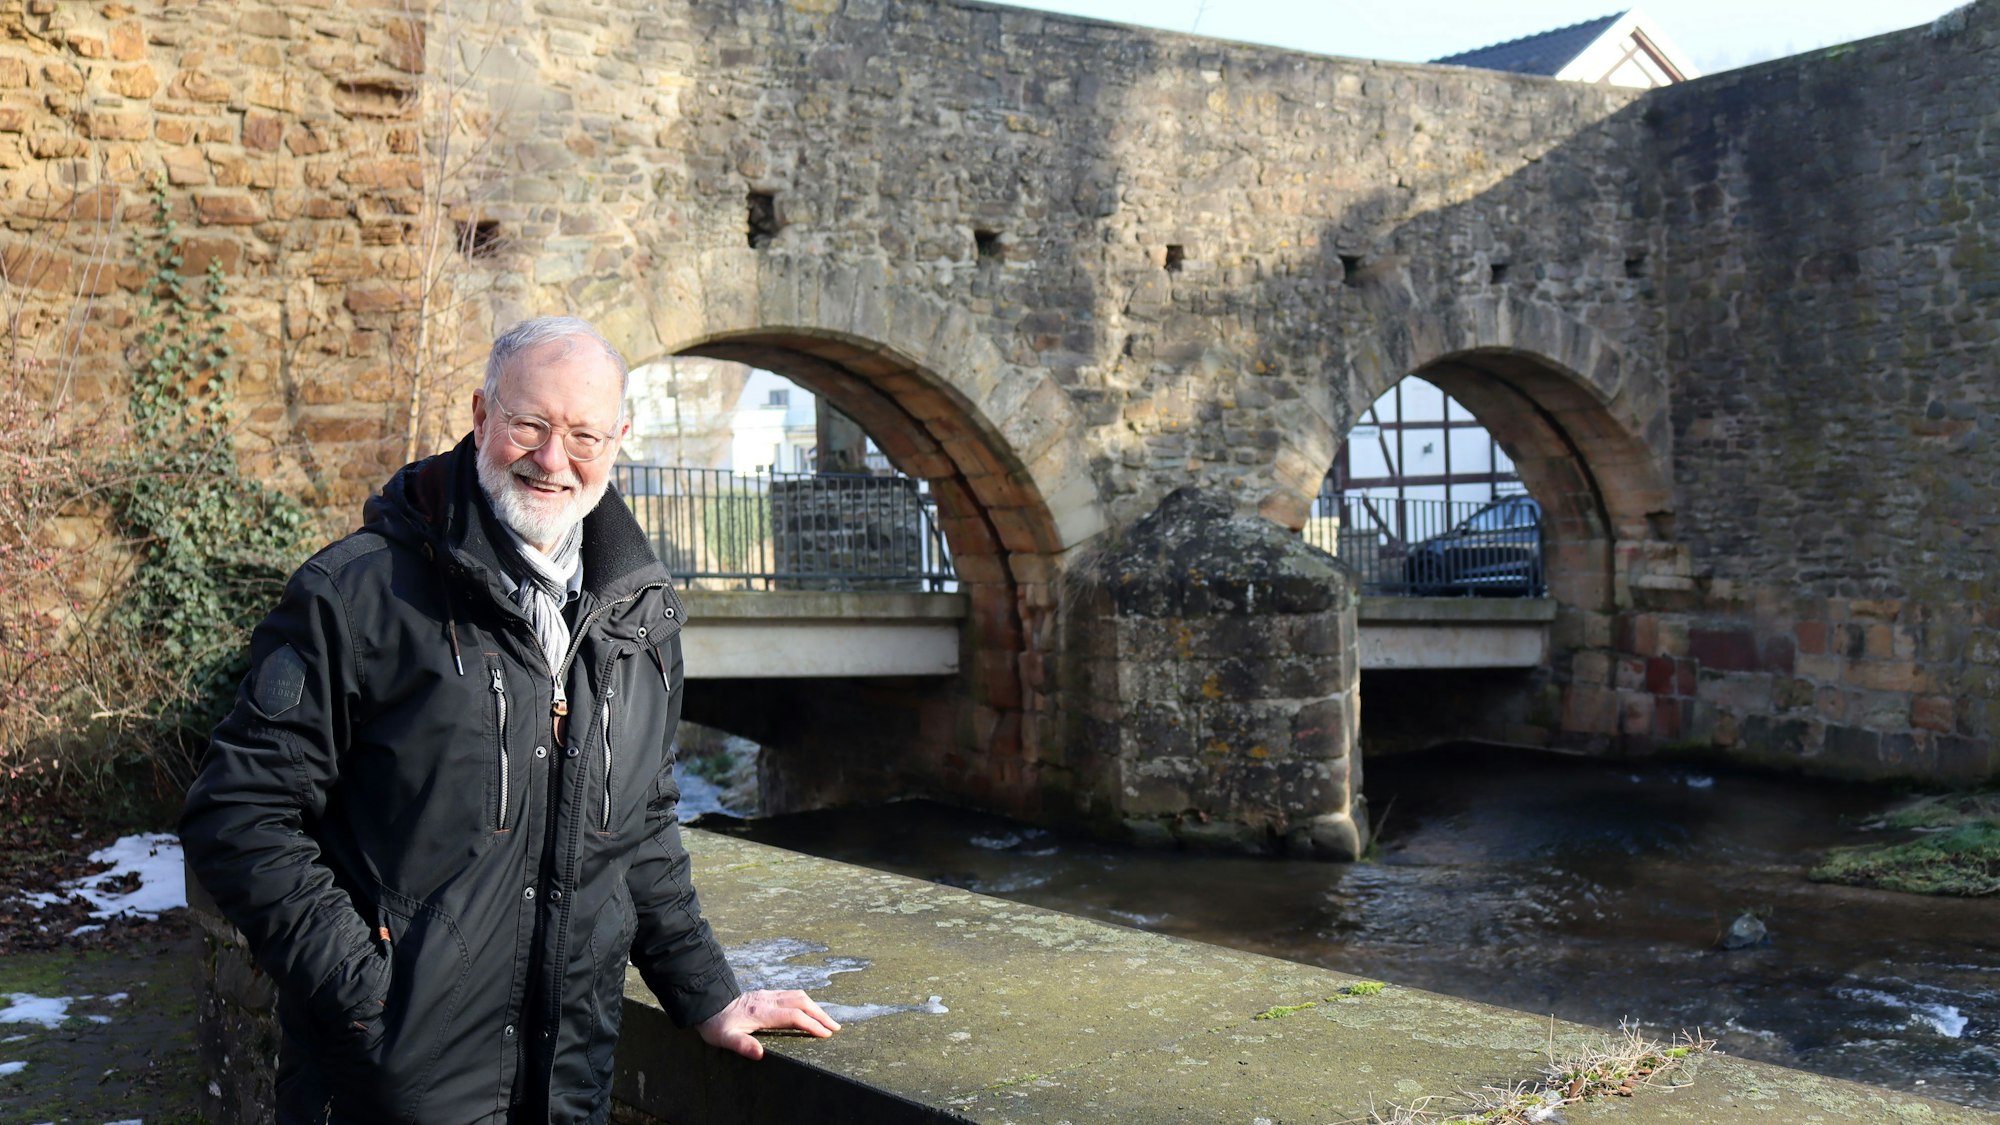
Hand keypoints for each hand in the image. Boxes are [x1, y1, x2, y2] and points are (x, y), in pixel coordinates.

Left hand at [695, 989, 840, 1059]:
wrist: (707, 1003)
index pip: (794, 1016)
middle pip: (802, 1002)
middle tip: (835, 1027)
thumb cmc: (716, 1024)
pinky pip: (791, 994)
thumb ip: (742, 1046)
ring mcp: (768, 995)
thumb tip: (760, 1055)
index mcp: (762, 1012)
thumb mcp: (724, 1039)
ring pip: (798, 995)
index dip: (812, 1024)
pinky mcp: (766, 994)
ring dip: (815, 1006)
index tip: (826, 1034)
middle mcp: (768, 1000)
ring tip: (826, 1019)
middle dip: (821, 1014)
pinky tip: (808, 1009)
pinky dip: (805, 1001)